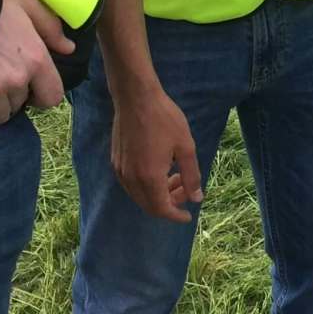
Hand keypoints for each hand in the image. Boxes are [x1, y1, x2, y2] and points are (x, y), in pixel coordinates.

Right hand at [0, 0, 76, 126]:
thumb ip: (49, 27)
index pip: (52, 96)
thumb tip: (68, 48)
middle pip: (20, 104)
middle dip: (14, 95)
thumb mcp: (27, 4)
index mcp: (35, 59)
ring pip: (0, 115)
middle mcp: (16, 80)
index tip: (32, 90)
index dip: (43, 95)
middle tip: (0, 78)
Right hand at [111, 85, 204, 222]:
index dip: (176, 215)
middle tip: (186, 190)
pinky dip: (147, 185)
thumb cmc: (164, 119)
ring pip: (140, 195)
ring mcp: (121, 170)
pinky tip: (160, 169)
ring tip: (176, 176)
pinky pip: (132, 184)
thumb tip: (196, 197)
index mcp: (149, 178)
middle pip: (150, 205)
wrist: (136, 97)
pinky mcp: (116, 161)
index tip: (188, 215)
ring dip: (158, 194)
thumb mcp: (185, 147)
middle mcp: (131, 179)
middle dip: (169, 203)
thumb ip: (191, 176)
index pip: (162, 209)